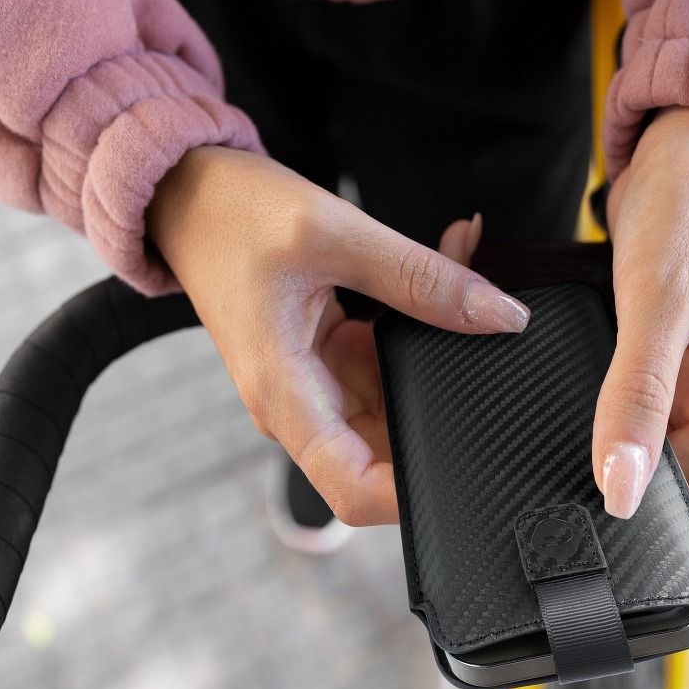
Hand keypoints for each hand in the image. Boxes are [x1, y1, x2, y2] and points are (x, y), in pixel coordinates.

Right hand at [146, 146, 520, 525]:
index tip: (468, 466)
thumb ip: (420, 278)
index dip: (410, 495)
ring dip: (441, 350)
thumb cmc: (231, 215)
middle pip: (390, 449)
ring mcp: (317, 384)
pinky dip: (422, 324)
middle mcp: (301, 404)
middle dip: (446, 400)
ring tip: (466, 281)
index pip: (353, 490)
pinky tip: (447, 274)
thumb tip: (500, 316)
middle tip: (487, 340)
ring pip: (400, 398)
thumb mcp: (333, 234)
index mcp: (286, 395)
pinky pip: (391, 362)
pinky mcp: (330, 359)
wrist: (188, 193)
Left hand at [597, 106, 688, 540]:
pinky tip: (587, 423)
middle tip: (583, 490)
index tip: (618, 521)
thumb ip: (636, 396)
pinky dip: (618, 430)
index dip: (683, 524)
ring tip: (581, 449)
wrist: (685, 143)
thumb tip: (621, 488)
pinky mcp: (680, 368)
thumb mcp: (659, 299)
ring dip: (630, 462)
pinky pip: (648, 424)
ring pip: (670, 460)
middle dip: (648, 496)